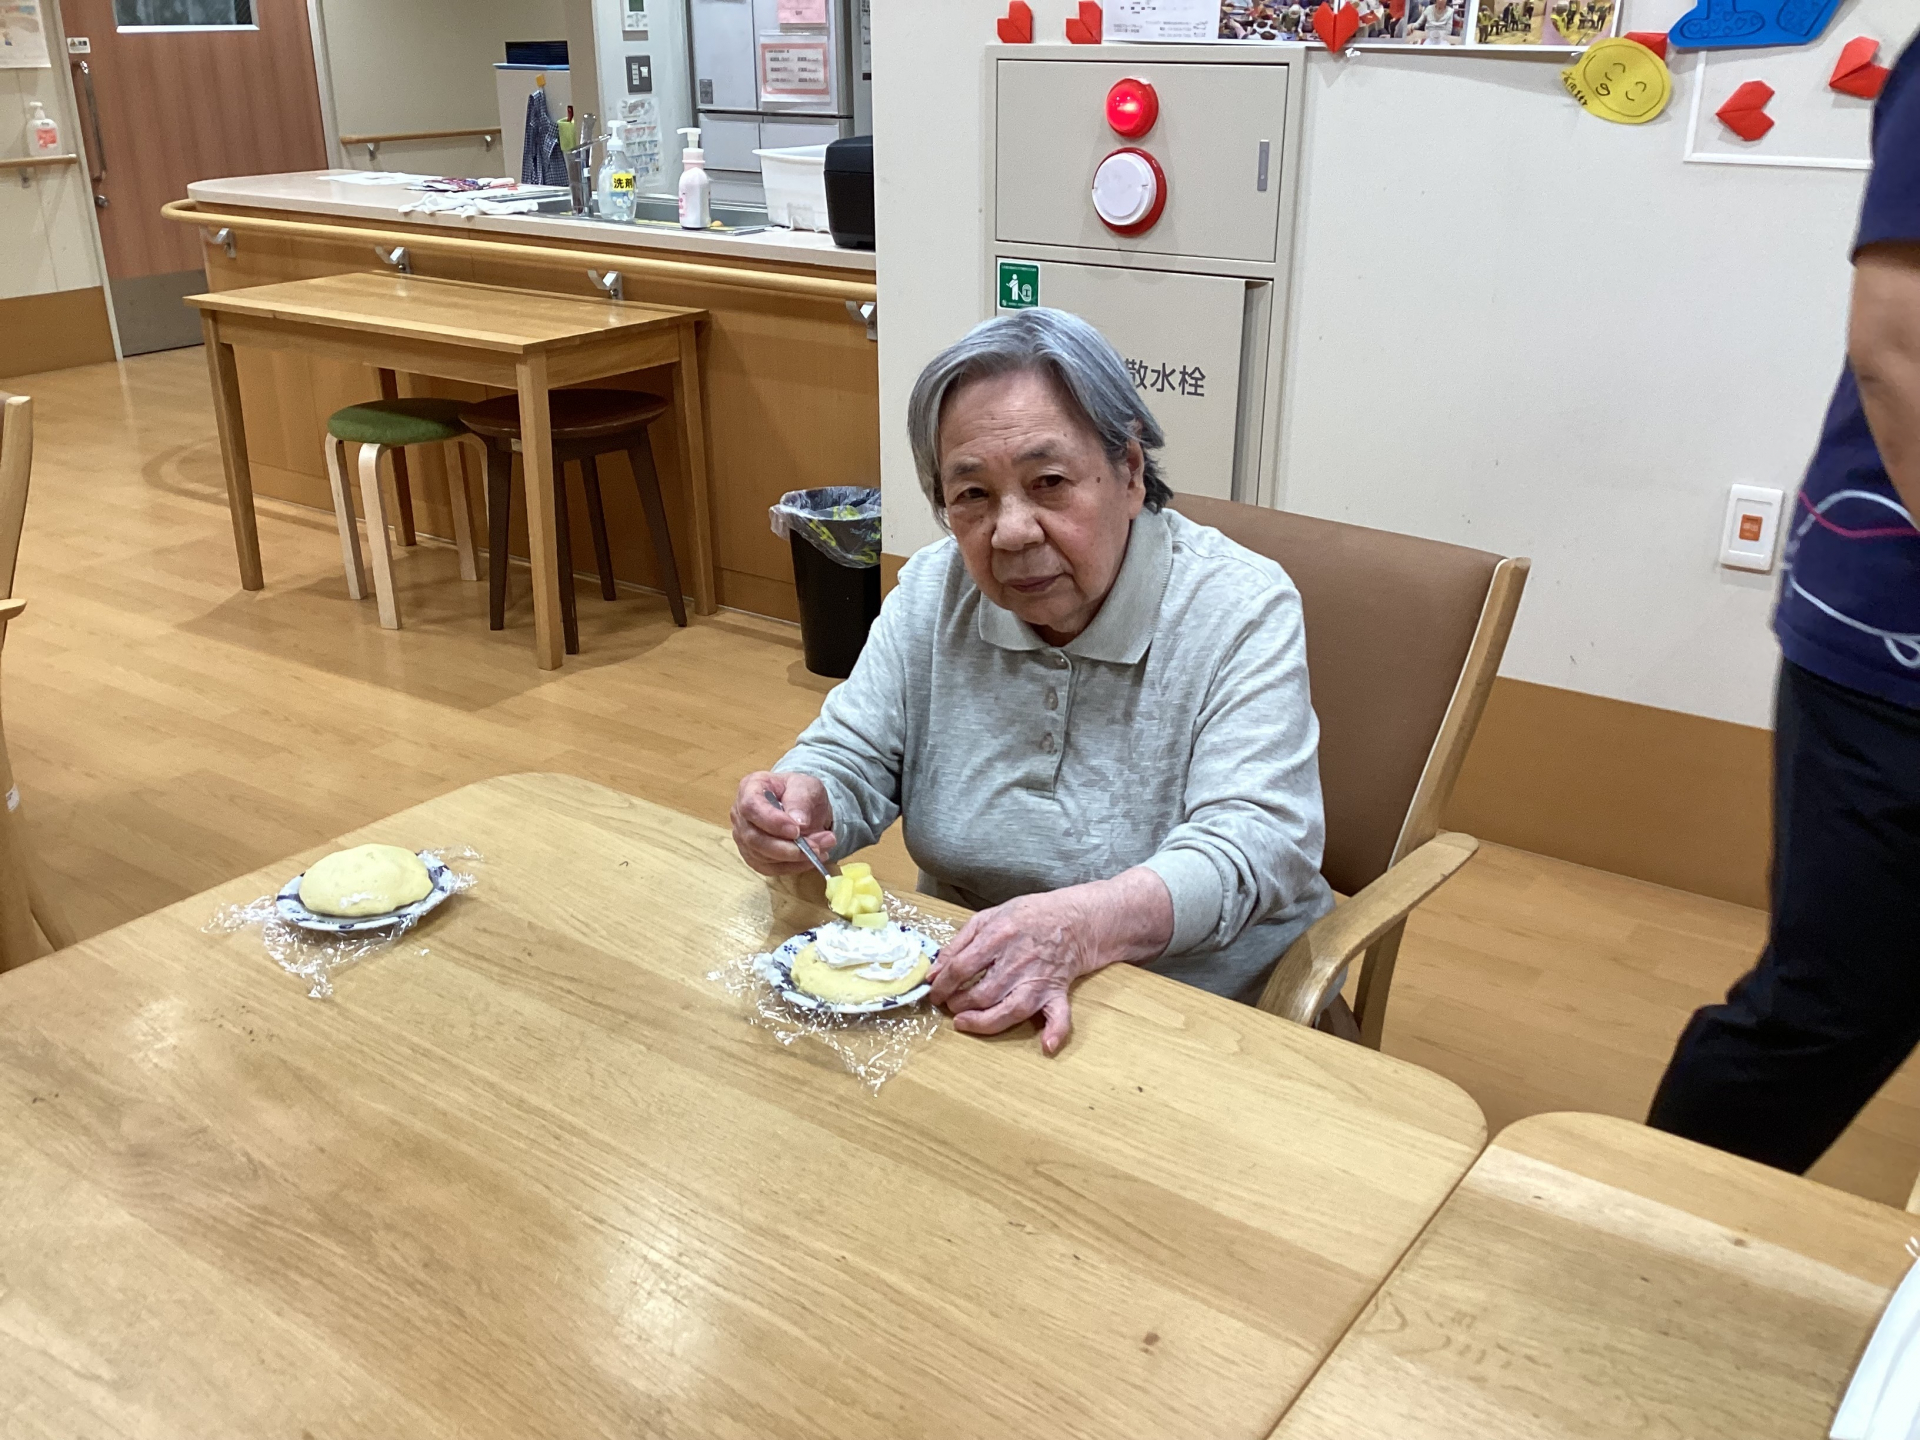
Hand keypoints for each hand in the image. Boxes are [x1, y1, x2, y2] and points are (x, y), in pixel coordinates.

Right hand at [731, 771, 835, 875]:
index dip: (772, 822)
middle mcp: (740, 815)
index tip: (797, 830)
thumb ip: (802, 800)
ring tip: (822, 849)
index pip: (751, 807)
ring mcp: (744, 838)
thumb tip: (799, 822)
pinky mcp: (753, 856)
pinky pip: (770, 868)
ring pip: (763, 857)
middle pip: (754, 838)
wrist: (802, 805)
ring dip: (795, 858)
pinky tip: (811, 860)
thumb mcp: (807, 786)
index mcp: (749, 788)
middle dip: (788, 847)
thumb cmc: (800, 791)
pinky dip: (793, 867)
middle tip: (817, 847)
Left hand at [928, 890, 1102, 1056]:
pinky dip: (1056, 1031)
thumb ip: (957, 944)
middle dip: (959, 1004)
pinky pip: (1060, 1015)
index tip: (935, 992)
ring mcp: (1038, 979)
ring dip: (984, 1022)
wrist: (1072, 918)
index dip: (942, 984)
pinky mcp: (1056, 992)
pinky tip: (1046, 1045)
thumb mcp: (986, 918)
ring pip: (1010, 1010)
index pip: (961, 968)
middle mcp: (1018, 961)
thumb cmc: (1026, 916)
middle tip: (951, 1004)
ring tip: (965, 1021)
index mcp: (998, 936)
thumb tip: (933, 973)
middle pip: (982, 993)